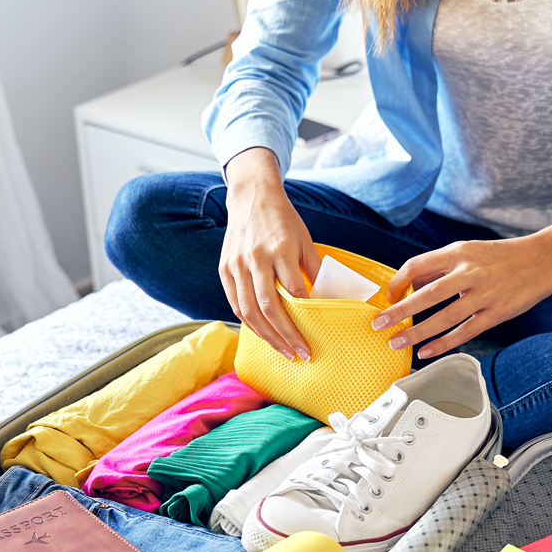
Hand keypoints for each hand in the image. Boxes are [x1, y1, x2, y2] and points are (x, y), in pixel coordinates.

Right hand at [220, 147, 319, 360]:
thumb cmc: (283, 220)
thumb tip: (327, 301)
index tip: (315, 334)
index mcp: (280, 249)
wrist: (251, 197)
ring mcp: (237, 265)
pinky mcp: (225, 269)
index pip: (294, 290)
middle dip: (286, 335)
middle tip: (301, 354)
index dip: (305, 315)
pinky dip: (249, 323)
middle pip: (268, 307)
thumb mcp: (305, 240)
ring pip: (249, 311)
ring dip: (266, 336)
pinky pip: (236, 303)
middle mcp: (256, 258)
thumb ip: (314, 270)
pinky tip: (264, 335)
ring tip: (283, 352)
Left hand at [371, 212, 551, 358]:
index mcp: (458, 253)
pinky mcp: (497, 312)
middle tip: (378, 325)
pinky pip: (465, 332)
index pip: (417, 265)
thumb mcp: (470, 252)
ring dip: (417, 333)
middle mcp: (469, 272)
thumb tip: (411, 285)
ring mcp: (484, 294)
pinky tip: (426, 352)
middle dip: (398, 311)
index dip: (398, 282)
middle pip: (426, 294)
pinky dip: (443, 344)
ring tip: (397, 343)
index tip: (388, 297)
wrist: (544, 258)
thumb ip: (441, 267)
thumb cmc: (502, 257)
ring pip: (443, 317)